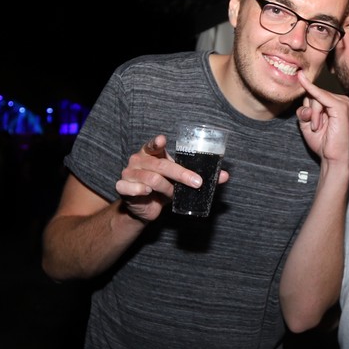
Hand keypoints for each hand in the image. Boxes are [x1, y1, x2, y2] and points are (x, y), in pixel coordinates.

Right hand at [114, 134, 229, 222]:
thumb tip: (225, 175)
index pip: (153, 145)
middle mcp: (138, 160)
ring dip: (166, 188)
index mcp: (151, 154)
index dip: (157, 143)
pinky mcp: (122, 187)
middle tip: (197, 182)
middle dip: (181, 174)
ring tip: (172, 194)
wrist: (144, 208)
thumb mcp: (181, 181)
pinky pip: (129, 187)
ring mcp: (129, 173)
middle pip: (160, 166)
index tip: (163, 140)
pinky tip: (146, 192)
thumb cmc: (164, 188)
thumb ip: (200, 176)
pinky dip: (140, 190)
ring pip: (151, 179)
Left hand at [294, 71, 348, 164]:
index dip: (306, 101)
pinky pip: (321, 96)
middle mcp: (340, 101)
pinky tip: (304, 83)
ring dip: (312, 115)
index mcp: (333, 104)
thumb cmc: (323, 142)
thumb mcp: (307, 125)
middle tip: (314, 127)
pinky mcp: (341, 106)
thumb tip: (304, 105)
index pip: (314, 96)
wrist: (333, 157)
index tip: (299, 75)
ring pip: (316, 97)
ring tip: (318, 128)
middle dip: (309, 111)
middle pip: (314, 95)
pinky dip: (312, 93)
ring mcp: (342, 102)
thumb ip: (303, 113)